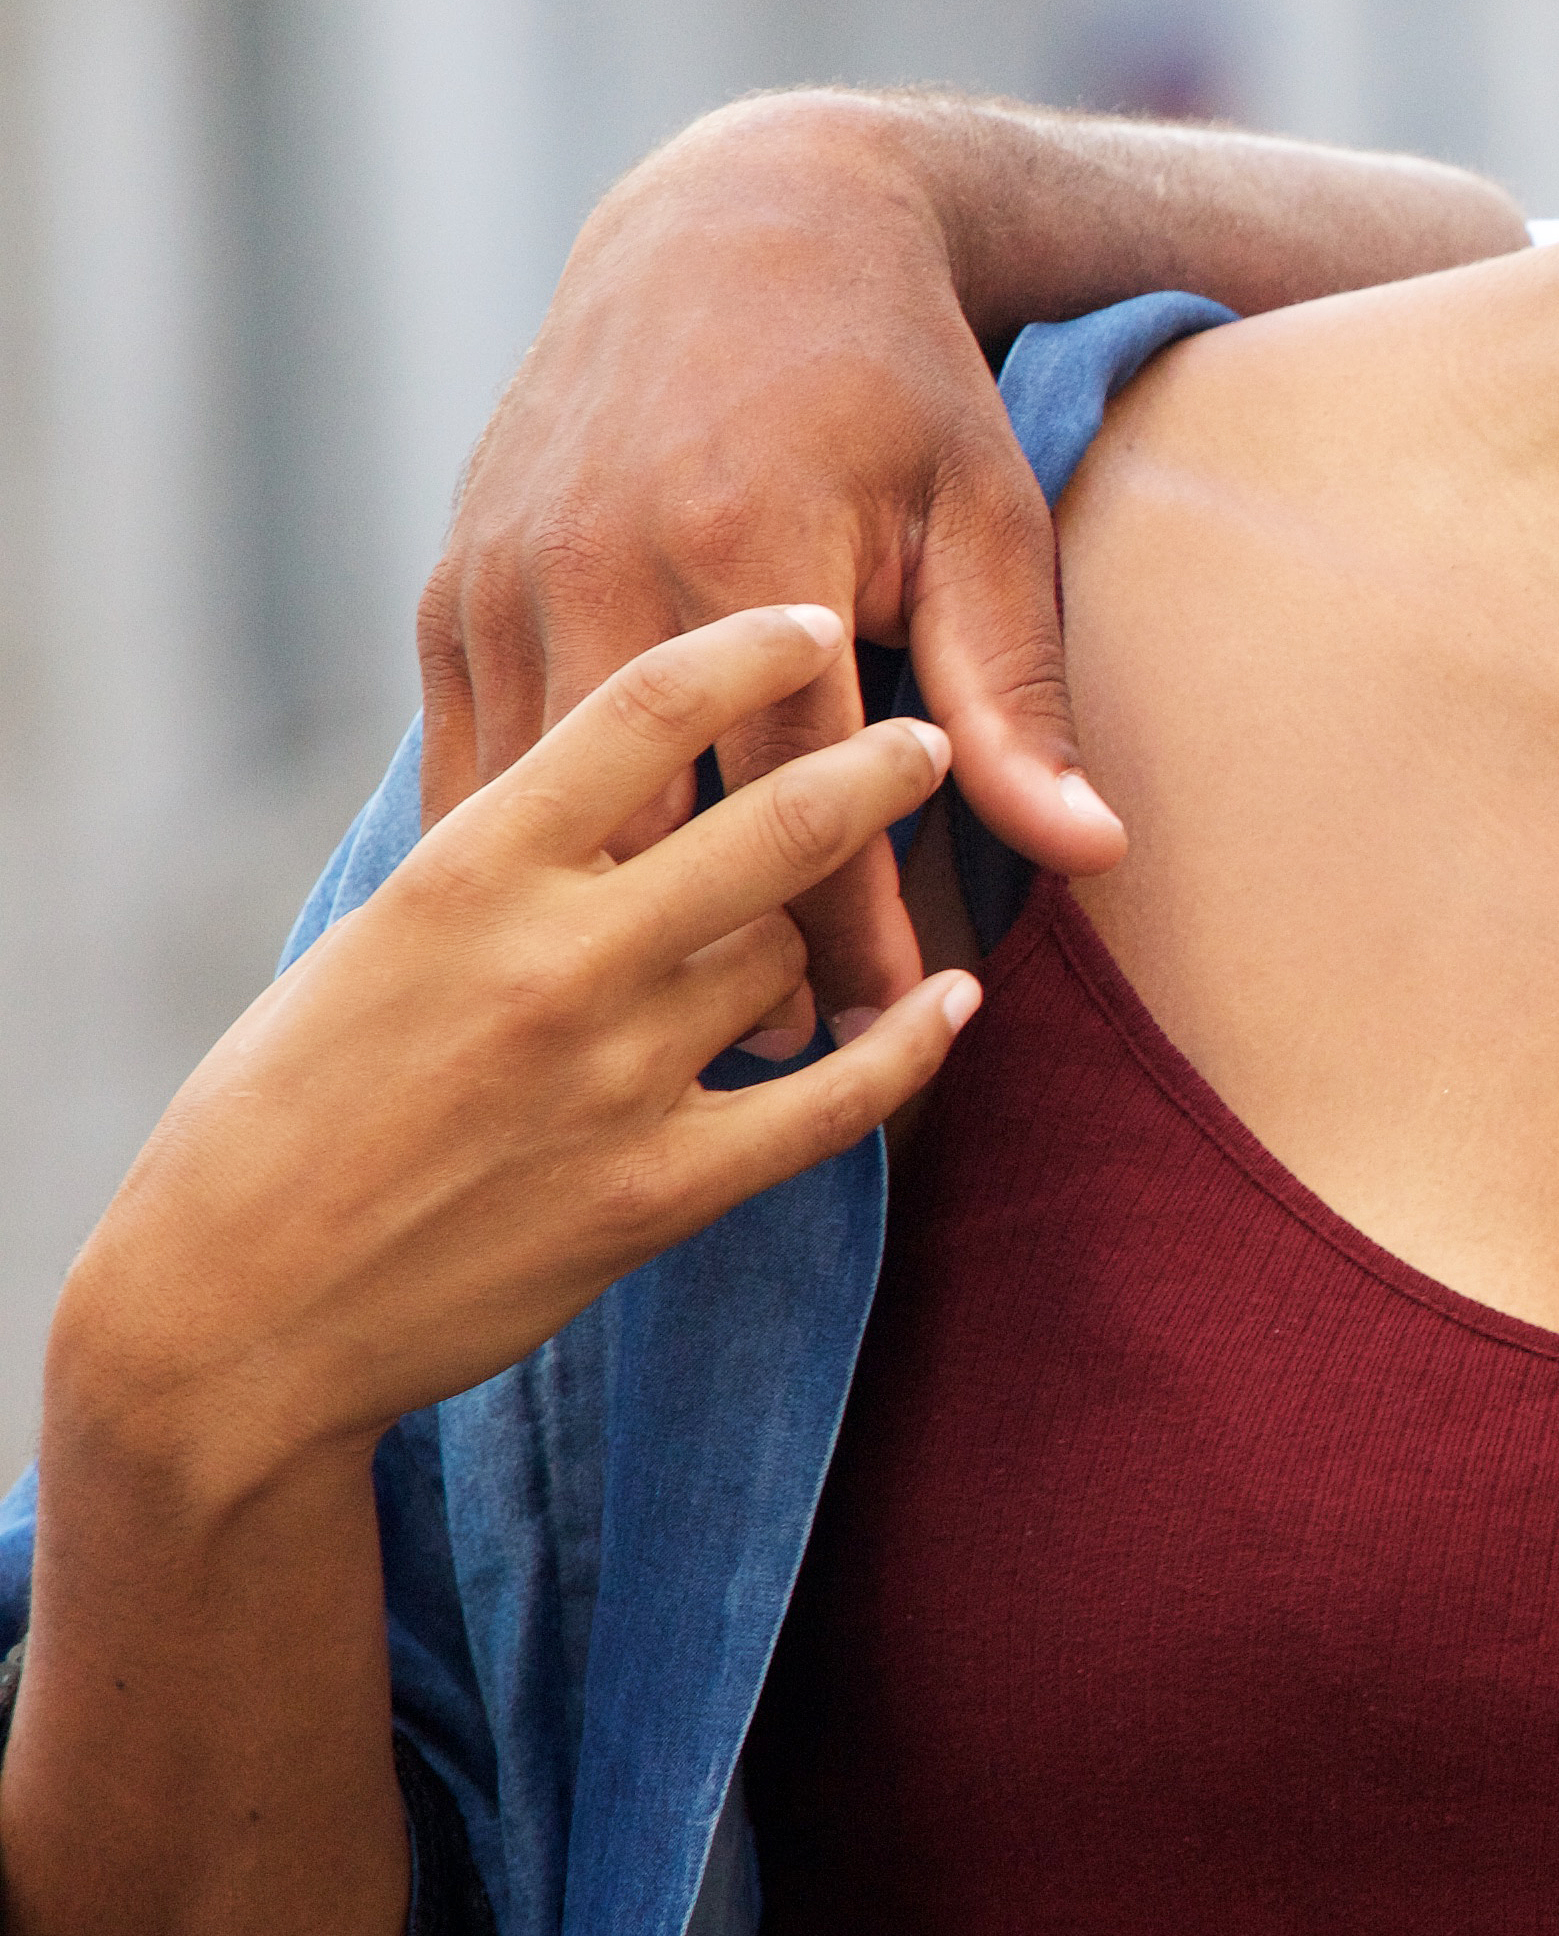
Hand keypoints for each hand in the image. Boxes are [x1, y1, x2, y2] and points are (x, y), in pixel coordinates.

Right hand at [49, 608, 979, 1511]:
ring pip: (790, 954)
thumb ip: (499, 857)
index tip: (816, 622)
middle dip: (876, 767)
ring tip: (841, 921)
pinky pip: (835, 1100)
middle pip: (775, 823)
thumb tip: (604, 772)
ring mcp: (614, 1078)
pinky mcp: (657, 1191)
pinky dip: (910, 1044)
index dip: (753, 650)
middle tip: (921, 743)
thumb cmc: (279, 1111)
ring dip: (823, 937)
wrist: (229, 1313)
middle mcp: (554, 959)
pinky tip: (952, 1003)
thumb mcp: (372, 943)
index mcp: (467, 872)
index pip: (644, 709)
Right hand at [423, 98, 1122, 1025]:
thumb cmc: (897, 388)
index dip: (849, 929)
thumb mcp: (982, 521)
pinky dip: (521, 857)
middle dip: (714, 951)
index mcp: (753, 554)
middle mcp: (605, 569)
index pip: (803, 802)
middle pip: (653, 823)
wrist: (739, 233)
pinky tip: (570, 929)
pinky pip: (470, 763)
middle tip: (779, 1055)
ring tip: (676, 1020)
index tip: (892, 1027)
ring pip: (540, 810)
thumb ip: (1015, 696)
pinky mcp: (448, 589)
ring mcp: (505, 580)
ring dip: (601, 921)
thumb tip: (1092, 850)